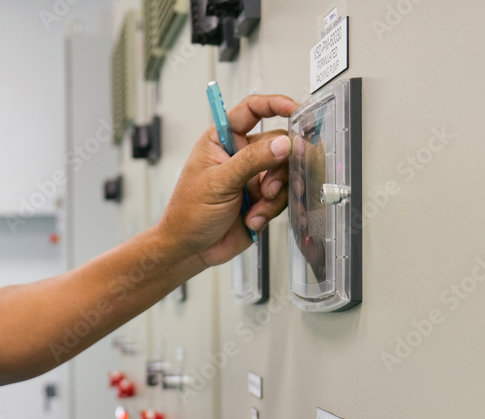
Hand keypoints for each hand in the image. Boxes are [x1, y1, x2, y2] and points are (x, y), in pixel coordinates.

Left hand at [157, 94, 298, 266]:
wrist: (190, 249)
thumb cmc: (189, 213)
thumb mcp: (219, 182)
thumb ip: (252, 160)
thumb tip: (282, 143)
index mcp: (221, 140)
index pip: (252, 110)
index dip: (275, 104)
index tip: (295, 109)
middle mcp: (240, 154)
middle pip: (278, 143)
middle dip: (279, 166)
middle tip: (268, 185)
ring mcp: (253, 176)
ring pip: (285, 171)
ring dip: (274, 192)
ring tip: (257, 205)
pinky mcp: (262, 198)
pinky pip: (283, 195)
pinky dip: (270, 209)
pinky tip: (252, 218)